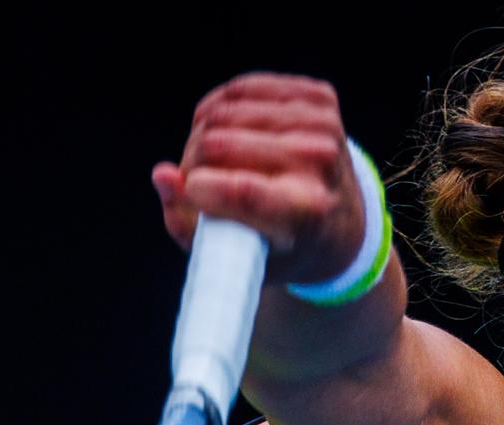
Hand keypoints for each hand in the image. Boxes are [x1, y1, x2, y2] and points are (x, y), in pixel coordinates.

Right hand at [151, 71, 365, 287]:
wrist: (340, 223)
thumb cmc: (281, 244)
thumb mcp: (237, 257)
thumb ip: (188, 225)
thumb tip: (163, 174)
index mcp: (308, 212)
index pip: (244, 189)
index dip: (198, 186)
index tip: (190, 191)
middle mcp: (322, 164)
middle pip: (218, 144)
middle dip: (193, 163)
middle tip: (201, 182)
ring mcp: (325, 127)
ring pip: (223, 112)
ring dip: (204, 136)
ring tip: (217, 163)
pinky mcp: (320, 98)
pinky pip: (241, 89)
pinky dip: (222, 110)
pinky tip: (231, 132)